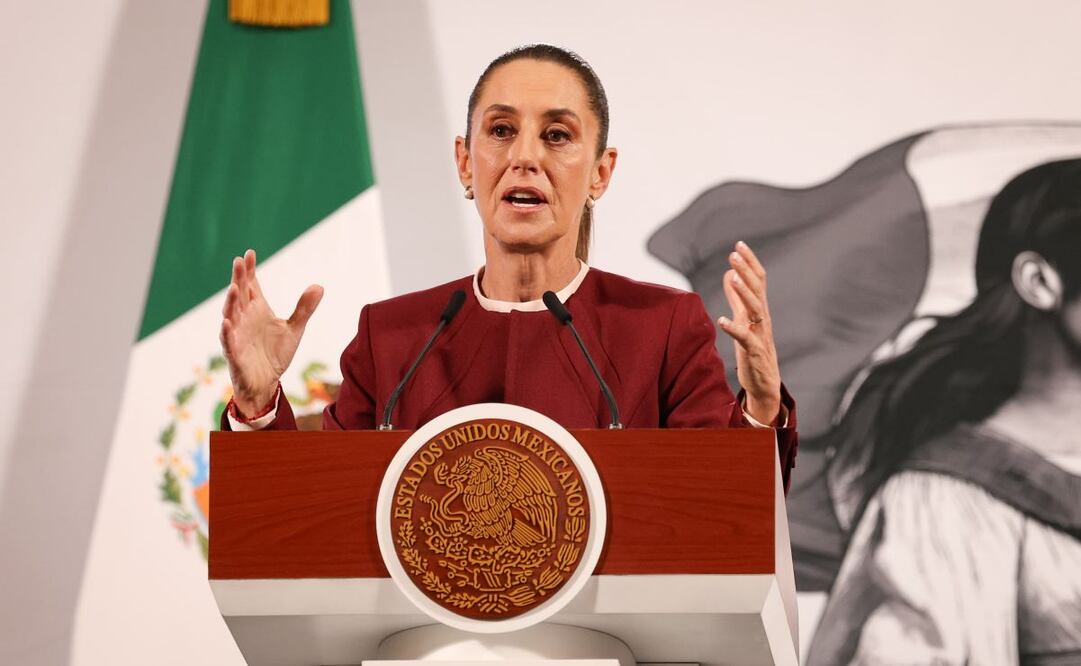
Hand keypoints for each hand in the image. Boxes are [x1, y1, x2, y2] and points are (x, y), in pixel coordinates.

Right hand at [219, 249, 323, 416]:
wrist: (266, 383)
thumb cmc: (275, 354)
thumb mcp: (294, 329)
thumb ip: (304, 308)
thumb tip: (319, 286)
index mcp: (257, 310)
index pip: (251, 286)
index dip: (249, 271)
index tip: (250, 253)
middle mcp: (244, 319)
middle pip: (239, 295)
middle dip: (238, 279)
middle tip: (239, 261)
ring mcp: (237, 335)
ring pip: (231, 315)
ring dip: (231, 302)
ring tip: (234, 288)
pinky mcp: (234, 354)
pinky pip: (228, 342)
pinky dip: (227, 333)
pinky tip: (227, 322)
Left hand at [716, 241, 781, 424]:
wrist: (765, 385)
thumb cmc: (753, 350)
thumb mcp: (743, 320)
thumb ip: (736, 298)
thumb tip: (729, 274)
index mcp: (759, 310)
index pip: (758, 281)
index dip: (750, 263)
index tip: (739, 244)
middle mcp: (763, 319)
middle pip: (757, 290)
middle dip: (746, 270)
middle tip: (734, 253)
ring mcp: (760, 335)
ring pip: (755, 310)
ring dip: (745, 293)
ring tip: (734, 277)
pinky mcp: (754, 353)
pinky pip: (745, 339)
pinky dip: (734, 328)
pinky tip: (722, 320)